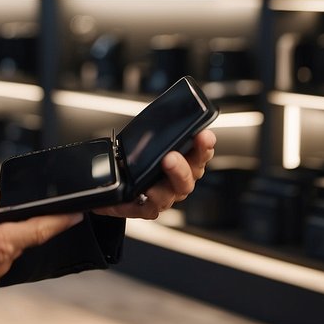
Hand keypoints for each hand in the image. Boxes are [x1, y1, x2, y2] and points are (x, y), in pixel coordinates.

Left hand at [93, 128, 216, 219]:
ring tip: (150, 186)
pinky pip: (148, 208)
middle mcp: (180, 181)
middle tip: (170, 158)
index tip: (204, 136)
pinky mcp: (148, 208)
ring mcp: (166, 196)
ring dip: (160, 190)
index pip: (201, 153)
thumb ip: (158, 130)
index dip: (204, 146)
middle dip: (180, 168)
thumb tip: (160, 114)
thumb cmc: (140, 158)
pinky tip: (136, 196)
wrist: (119, 179)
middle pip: (189, 177)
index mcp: (186, 161)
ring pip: (168, 195)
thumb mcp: (148, 138)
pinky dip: (141, 203)